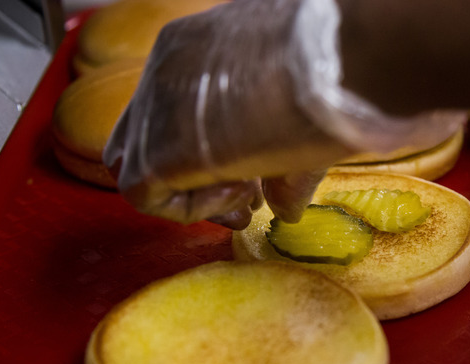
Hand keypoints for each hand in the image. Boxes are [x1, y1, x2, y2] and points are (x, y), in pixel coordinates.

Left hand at [103, 0, 463, 229]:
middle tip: (245, 202)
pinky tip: (240, 192)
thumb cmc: (334, 73)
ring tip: (246, 196)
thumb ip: (284, 163)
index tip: (252, 181)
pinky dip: (186, 208)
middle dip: (190, 177)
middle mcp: (166, 69)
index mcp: (198, 47)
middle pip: (144, 135)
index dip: (208, 150)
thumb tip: (286, 210)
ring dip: (189, 193)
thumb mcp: (302, 111)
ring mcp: (154, 105)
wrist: (335, 64)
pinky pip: (141, 193)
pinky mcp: (157, 146)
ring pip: (134, 164)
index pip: (175, 107)